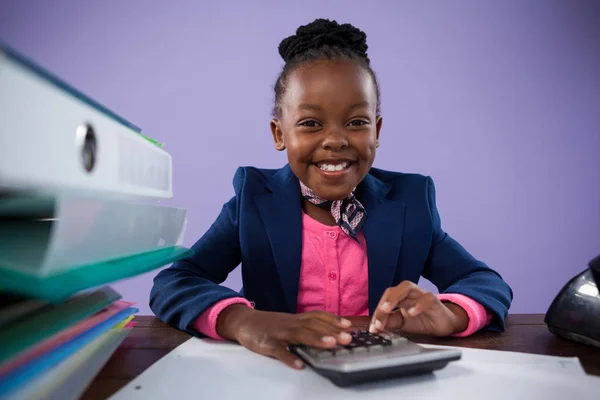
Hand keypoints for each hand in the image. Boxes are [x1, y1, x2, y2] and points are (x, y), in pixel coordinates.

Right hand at [216, 305, 352, 368]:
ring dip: (316, 339)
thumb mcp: (288, 322)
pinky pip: (279, 351)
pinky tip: (299, 365)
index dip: (333, 319)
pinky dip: (289, 358)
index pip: (317, 316)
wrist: (244, 321)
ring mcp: (279, 333)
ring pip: (299, 335)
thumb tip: (328, 333)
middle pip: (312, 325)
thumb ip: (305, 326)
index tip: (348, 324)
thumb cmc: (269, 324)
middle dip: (331, 330)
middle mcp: (290, 324)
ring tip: (331, 344)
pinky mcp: (267, 344)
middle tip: (347, 338)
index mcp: (296, 319)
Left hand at [369, 281, 468, 335]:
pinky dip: (418, 304)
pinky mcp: (434, 301)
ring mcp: (421, 295)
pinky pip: (426, 297)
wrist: (443, 325)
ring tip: (387, 309)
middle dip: (384, 301)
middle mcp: (409, 294)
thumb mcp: (403, 324)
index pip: (385, 300)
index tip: (373, 327)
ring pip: (407, 287)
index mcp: (400, 298)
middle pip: (394, 290)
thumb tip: (375, 327)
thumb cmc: (422, 321)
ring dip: (395, 297)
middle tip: (379, 313)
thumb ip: (390, 322)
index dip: (378, 312)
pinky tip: (411, 313)